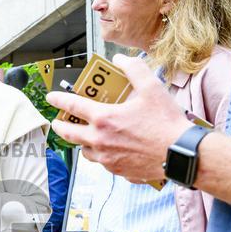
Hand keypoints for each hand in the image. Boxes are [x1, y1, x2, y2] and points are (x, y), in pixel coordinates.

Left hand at [46, 54, 191, 180]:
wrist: (180, 154)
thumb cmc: (166, 123)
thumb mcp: (152, 88)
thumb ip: (134, 69)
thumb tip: (120, 59)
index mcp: (104, 119)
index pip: (73, 107)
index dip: (59, 100)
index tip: (50, 98)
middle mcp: (100, 141)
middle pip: (70, 135)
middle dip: (60, 127)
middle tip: (58, 123)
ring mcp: (107, 159)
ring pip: (86, 151)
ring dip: (83, 143)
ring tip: (86, 136)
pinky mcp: (118, 171)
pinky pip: (104, 163)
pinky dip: (103, 155)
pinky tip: (111, 150)